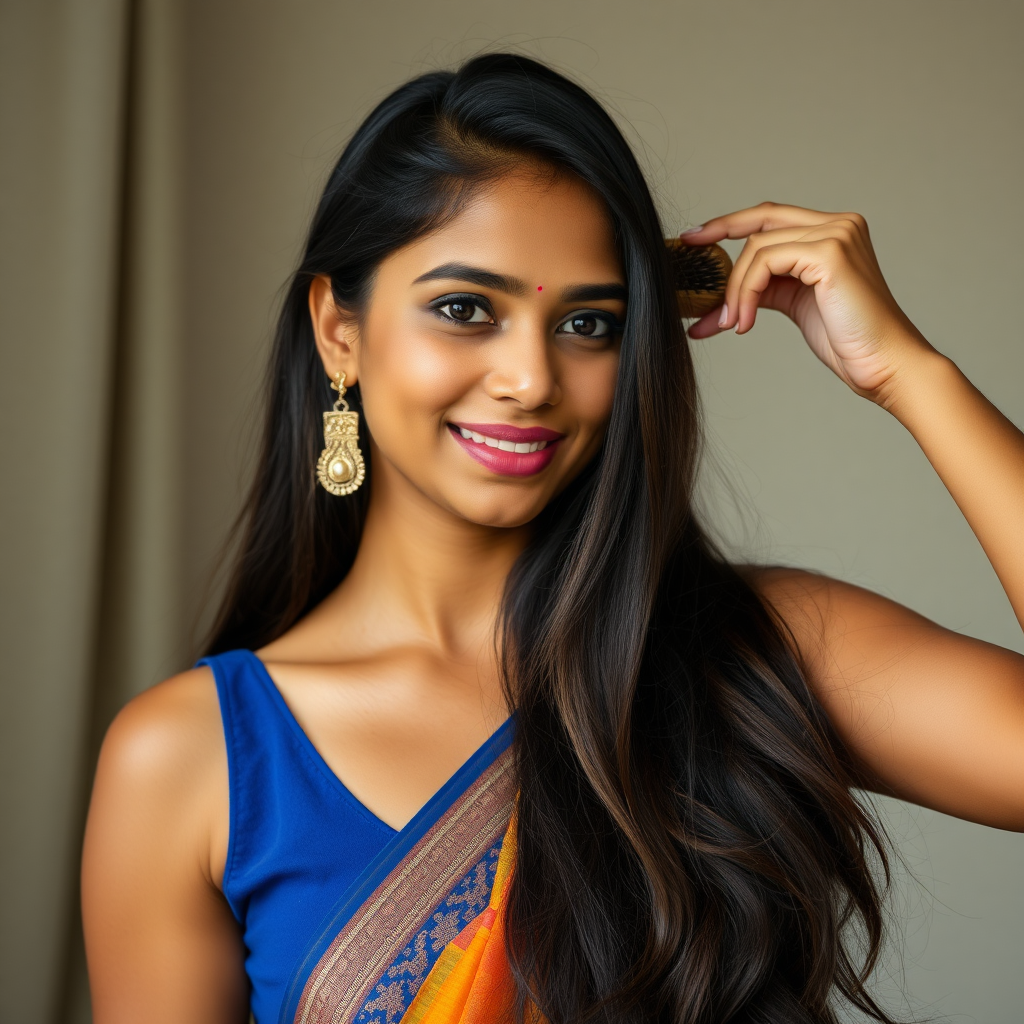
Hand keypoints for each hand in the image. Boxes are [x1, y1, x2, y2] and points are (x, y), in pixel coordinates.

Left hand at [681, 202, 933, 402]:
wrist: (883, 365)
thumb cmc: (847, 340)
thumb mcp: (796, 304)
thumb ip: (765, 288)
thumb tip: (718, 302)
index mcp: (834, 233)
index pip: (772, 217)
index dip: (731, 223)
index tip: (696, 239)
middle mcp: (839, 224)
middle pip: (761, 222)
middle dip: (719, 238)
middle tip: (690, 265)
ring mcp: (837, 234)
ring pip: (757, 248)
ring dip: (734, 290)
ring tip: (731, 325)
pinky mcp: (830, 252)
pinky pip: (765, 262)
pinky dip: (745, 293)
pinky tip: (744, 323)